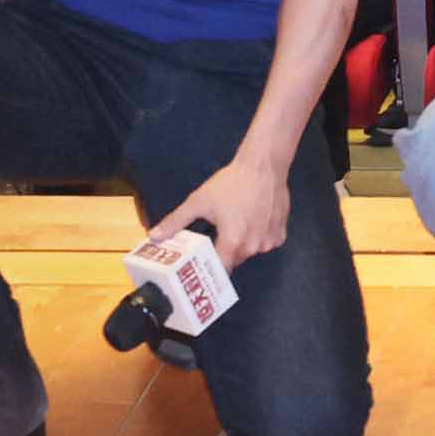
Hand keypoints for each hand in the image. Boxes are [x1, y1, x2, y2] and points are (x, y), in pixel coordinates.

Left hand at [149, 150, 295, 268]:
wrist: (263, 165)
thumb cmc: (231, 183)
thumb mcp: (199, 201)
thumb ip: (176, 221)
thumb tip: (154, 236)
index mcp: (233, 243)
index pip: (219, 270)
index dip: (209, 268)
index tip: (202, 265)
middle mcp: (253, 247)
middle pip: (234, 260)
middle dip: (225, 252)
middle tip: (217, 236)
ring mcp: (269, 242)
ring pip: (251, 251)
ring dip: (243, 243)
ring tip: (236, 222)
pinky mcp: (280, 234)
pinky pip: (265, 243)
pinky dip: (259, 236)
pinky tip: (253, 219)